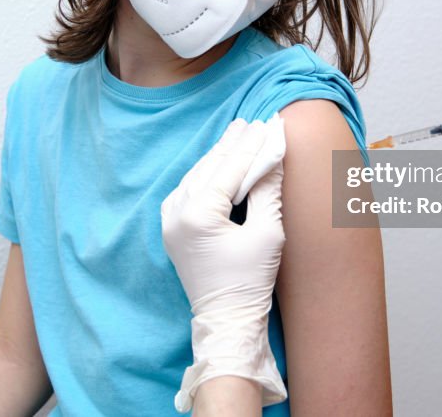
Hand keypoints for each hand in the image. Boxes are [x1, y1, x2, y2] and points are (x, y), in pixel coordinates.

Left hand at [161, 116, 287, 412]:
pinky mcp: (171, 226)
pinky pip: (189, 188)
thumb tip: (273, 155)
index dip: (253, 145)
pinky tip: (220, 160)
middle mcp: (176, 212)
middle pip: (210, 166)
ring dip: (220, 155)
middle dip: (234, 144)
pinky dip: (207, 172)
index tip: (269, 124)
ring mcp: (169, 219)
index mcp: (197, 215)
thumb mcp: (267, 234)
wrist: (226, 320)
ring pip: (197, 174)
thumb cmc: (250, 282)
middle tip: (254, 122)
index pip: (230, 169)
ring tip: (240, 133)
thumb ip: (267, 190)